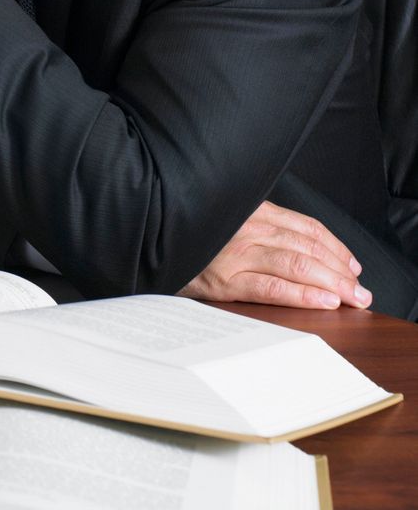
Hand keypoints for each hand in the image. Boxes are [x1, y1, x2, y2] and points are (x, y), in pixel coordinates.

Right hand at [180, 201, 370, 309]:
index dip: (335, 246)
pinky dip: (304, 295)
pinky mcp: (224, 281)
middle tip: (361, 290)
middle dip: (341, 271)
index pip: (305, 226)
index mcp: (247, 209)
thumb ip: (254, 223)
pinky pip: (274, 289)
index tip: (352, 264)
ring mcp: (235, 254)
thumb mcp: (223, 218)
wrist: (147, 240)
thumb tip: (300, 245)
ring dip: (333, 284)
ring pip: (297, 266)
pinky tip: (324, 301)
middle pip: (307, 248)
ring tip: (352, 298)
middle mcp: (245, 228)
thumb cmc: (188, 234)